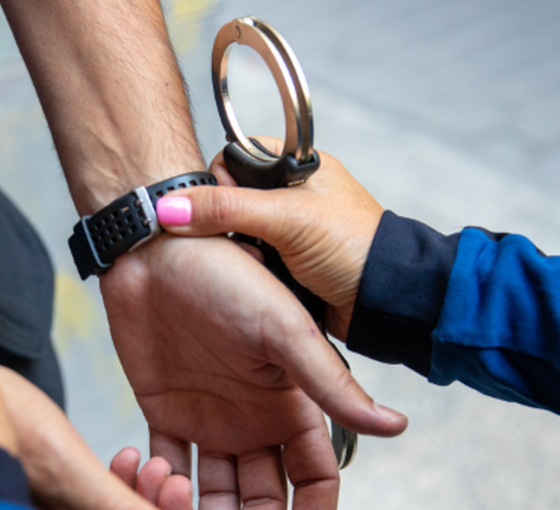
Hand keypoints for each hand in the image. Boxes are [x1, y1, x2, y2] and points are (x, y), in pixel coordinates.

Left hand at [99, 232, 406, 509]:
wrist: (155, 246)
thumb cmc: (227, 276)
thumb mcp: (283, 331)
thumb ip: (331, 384)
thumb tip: (395, 428)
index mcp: (292, 403)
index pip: (315, 477)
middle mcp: (256, 418)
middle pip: (267, 497)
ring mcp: (211, 418)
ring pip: (219, 491)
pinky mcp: (164, 411)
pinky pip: (167, 466)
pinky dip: (166, 490)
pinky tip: (161, 504)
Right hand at [154, 138, 384, 340]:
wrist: (388, 301)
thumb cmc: (355, 248)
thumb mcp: (287, 220)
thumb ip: (228, 209)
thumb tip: (171, 208)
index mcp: (297, 168)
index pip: (236, 158)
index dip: (220, 181)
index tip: (221, 209)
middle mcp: (292, 196)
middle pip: (231, 201)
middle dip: (227, 225)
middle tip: (241, 244)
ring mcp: (291, 232)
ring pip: (238, 236)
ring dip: (240, 254)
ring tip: (256, 266)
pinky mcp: (290, 266)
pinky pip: (252, 264)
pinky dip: (251, 276)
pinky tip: (258, 284)